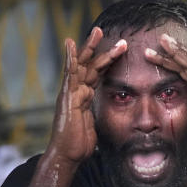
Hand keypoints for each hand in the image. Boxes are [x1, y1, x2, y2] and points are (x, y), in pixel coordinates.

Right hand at [49, 27, 126, 163]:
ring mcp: (71, 93)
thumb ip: (100, 118)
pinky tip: (71, 44)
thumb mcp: (96, 127)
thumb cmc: (79, 146)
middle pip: (91, 65)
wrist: (67, 155)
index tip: (119, 50)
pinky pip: (69, 74)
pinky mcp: (66, 96)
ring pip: (82, 65)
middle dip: (102, 50)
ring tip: (98, 31)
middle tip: (115, 36)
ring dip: (91, 48)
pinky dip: (70, 58)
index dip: (108, 62)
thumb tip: (115, 120)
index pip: (98, 75)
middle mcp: (77, 92)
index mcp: (85, 97)